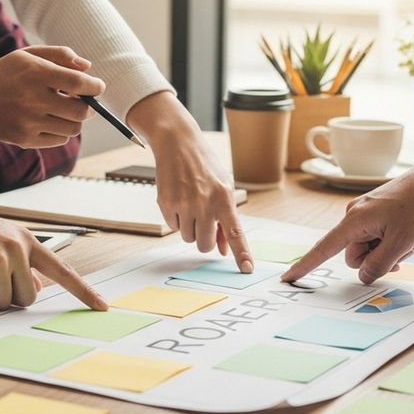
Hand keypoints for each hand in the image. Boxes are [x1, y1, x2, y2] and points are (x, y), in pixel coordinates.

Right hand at [0, 45, 105, 147]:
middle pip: (81, 111)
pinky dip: (61, 131)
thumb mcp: (27, 55)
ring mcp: (28, 122)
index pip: (78, 83)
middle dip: (89, 106)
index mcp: (35, 72)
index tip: (98, 86)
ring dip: (75, 119)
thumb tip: (88, 68)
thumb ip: (59, 55)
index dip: (95, 87)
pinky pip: (60, 140)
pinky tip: (50, 121)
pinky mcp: (25, 139)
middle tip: (83, 101)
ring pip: (73, 128)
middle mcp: (32, 99)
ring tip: (65, 110)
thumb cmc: (6, 75)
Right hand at [0, 197, 107, 311]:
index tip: (102, 306)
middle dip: (4, 296)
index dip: (83, 291)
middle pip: (26, 299)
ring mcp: (1, 260)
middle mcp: (18, 249)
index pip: (62, 270)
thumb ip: (20, 265)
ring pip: (2, 304)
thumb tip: (35, 290)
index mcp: (26, 240)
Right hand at [127, 92, 252, 271]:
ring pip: (188, 238)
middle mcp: (205, 203)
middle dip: (204, 240)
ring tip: (190, 205)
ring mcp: (184, 204)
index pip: (236, 233)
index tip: (247, 269)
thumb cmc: (204, 167)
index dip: (242, 253)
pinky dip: (176, 219)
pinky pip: (173, 227)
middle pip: (204, 245)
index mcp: (224, 199)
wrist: (178, 144)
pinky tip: (178, 198)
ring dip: (189, 228)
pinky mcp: (166, 203)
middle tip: (203, 224)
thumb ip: (225, 220)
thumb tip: (224, 250)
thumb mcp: (222, 188)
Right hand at [283, 162, 413, 283]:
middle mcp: (355, 216)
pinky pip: (377, 239)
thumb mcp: (402, 242)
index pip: (323, 248)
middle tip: (402, 249)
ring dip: (388, 252)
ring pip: (368, 249)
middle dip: (376, 260)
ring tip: (409, 239)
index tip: (288, 278)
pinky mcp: (377, 214)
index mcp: (354, 220)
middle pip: (354, 255)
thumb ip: (379, 264)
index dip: (305, 265)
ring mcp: (366, 214)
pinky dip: (391, 243)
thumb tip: (363, 277)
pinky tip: (409, 235)